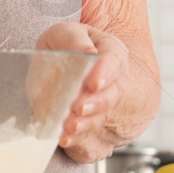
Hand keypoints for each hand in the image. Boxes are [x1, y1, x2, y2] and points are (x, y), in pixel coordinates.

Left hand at [37, 22, 129, 163]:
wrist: (58, 60)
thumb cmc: (63, 44)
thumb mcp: (64, 33)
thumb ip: (74, 40)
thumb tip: (88, 50)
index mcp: (111, 51)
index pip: (114, 60)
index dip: (105, 73)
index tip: (93, 84)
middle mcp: (115, 78)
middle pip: (114, 93)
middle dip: (97, 103)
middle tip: (79, 108)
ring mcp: (105, 101)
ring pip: (103, 114)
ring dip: (87, 124)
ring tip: (70, 127)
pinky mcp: (92, 119)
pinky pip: (90, 131)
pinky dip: (77, 138)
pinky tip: (65, 139)